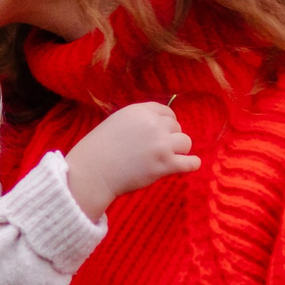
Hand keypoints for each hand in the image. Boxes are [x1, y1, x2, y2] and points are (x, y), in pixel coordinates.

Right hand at [63, 102, 198, 220]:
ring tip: (169, 158)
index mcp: (140, 111)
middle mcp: (153, 124)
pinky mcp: (164, 164)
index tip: (163, 133)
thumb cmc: (100, 149)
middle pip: (177, 127)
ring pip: (186, 142)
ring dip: (179, 150)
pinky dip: (192, 164)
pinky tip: (190, 164)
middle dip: (170, 138)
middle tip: (158, 150)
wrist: (93, 172)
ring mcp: (160, 144)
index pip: (167, 112)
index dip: (167, 124)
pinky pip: (190, 162)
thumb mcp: (118, 122)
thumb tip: (160, 125)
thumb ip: (139, 120)